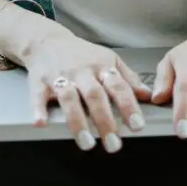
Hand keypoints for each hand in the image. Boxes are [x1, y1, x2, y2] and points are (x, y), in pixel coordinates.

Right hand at [24, 29, 152, 152]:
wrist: (48, 41)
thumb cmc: (82, 54)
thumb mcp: (109, 59)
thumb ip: (128, 78)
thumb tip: (148, 95)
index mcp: (101, 66)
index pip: (118, 86)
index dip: (129, 106)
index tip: (137, 126)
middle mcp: (82, 71)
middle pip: (94, 95)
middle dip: (105, 120)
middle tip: (114, 144)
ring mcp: (60, 75)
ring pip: (69, 98)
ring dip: (77, 122)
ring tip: (87, 143)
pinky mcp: (39, 81)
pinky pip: (38, 95)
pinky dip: (38, 109)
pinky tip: (41, 122)